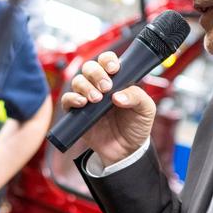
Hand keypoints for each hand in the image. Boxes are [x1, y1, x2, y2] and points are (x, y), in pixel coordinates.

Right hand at [60, 51, 154, 165]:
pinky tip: (83, 103)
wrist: (126, 151)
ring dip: (85, 86)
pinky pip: (67, 100)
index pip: (107, 61)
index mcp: (117, 80)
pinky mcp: (77, 113)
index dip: (108, 61)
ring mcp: (87, 98)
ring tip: (96, 99)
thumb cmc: (136, 126)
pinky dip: (72, 98)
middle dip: (96, 73)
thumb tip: (118, 96)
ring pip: (78, 81)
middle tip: (106, 87)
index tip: (114, 69)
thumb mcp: (146, 109)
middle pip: (89, 67)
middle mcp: (99, 86)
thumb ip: (136, 97)